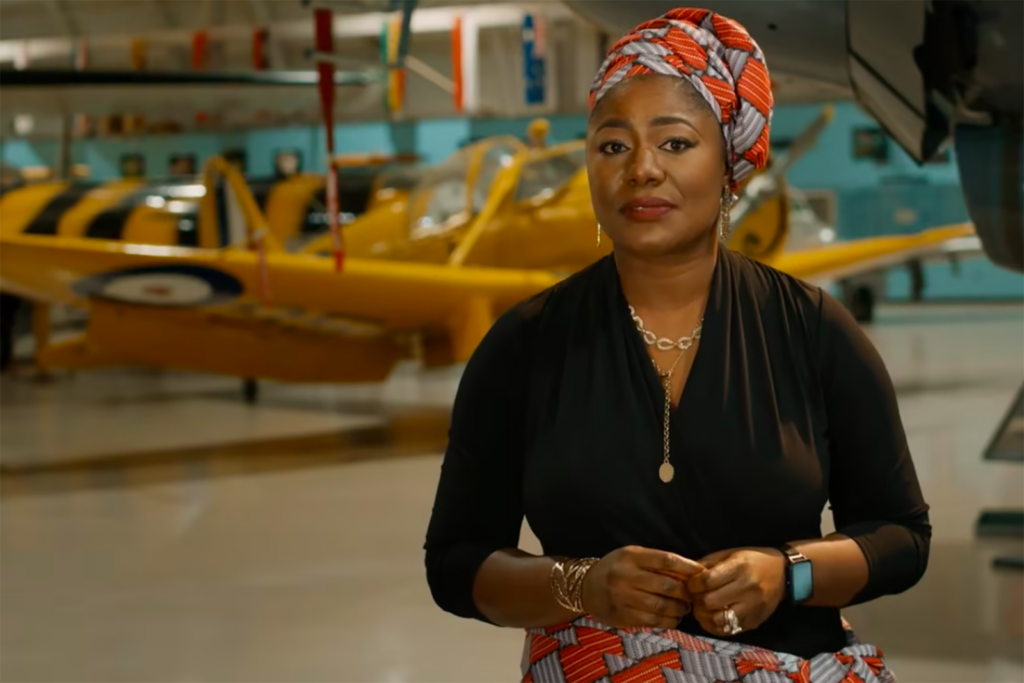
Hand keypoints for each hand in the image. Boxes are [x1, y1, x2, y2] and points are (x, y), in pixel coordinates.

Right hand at [581, 546, 705, 628]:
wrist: (586, 587)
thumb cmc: (615, 568)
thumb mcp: (631, 556)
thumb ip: (656, 562)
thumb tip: (690, 572)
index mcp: (630, 556)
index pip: (666, 560)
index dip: (687, 567)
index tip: (701, 573)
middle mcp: (625, 575)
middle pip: (667, 585)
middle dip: (686, 593)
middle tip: (693, 596)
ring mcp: (622, 597)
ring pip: (661, 606)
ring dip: (679, 609)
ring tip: (684, 608)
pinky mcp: (621, 616)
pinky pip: (652, 621)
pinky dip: (668, 621)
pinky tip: (673, 618)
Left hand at [687, 548, 785, 636]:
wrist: (783, 573)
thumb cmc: (752, 561)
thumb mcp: (729, 554)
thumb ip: (707, 564)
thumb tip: (685, 575)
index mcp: (739, 568)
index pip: (706, 580)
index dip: (692, 584)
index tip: (690, 584)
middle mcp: (747, 588)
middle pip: (709, 601)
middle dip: (696, 600)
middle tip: (695, 597)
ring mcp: (752, 607)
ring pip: (718, 619)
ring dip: (704, 616)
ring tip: (702, 608)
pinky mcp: (754, 621)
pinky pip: (729, 630)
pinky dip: (715, 626)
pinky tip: (711, 617)